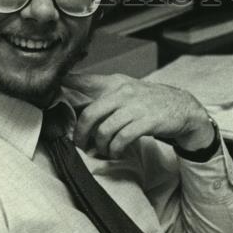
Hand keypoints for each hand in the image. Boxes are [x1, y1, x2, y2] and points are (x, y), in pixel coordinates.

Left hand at [62, 72, 213, 158]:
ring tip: (102, 151)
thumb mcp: (127, 91)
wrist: (183, 108)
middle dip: (81, 133)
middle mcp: (123, 92)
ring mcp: (135, 107)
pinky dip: (115, 149)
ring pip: (105, 130)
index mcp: (115, 83)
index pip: (84, 80)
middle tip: (80, 144)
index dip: (64, 85)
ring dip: (100, 146)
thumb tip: (76, 107)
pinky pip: (122, 139)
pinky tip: (116, 152)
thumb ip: (104, 95)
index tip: (49, 94)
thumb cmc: (150, 102)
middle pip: (89, 113)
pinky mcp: (146, 121)